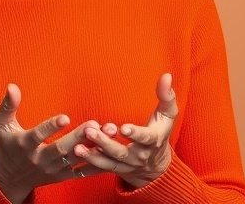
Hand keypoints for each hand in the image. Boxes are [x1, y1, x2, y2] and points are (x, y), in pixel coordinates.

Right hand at [0, 83, 109, 202]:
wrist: (9, 178)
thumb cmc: (7, 146)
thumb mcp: (2, 125)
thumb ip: (8, 106)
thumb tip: (12, 86)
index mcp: (24, 145)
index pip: (37, 135)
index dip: (50, 127)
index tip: (64, 117)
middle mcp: (39, 158)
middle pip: (61, 148)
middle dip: (78, 136)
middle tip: (93, 124)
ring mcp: (52, 169)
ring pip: (74, 159)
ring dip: (92, 148)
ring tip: (107, 133)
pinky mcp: (62, 176)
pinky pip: (81, 172)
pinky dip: (96, 164)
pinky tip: (110, 153)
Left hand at [73, 73, 177, 188]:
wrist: (156, 165)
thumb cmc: (160, 131)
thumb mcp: (168, 115)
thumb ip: (166, 96)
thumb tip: (166, 75)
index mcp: (153, 141)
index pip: (145, 138)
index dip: (135, 133)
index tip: (123, 127)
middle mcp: (139, 156)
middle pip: (121, 152)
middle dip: (105, 143)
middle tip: (89, 131)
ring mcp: (126, 165)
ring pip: (109, 162)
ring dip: (92, 155)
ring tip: (77, 147)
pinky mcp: (115, 169)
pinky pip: (101, 168)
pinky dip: (89, 163)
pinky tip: (77, 155)